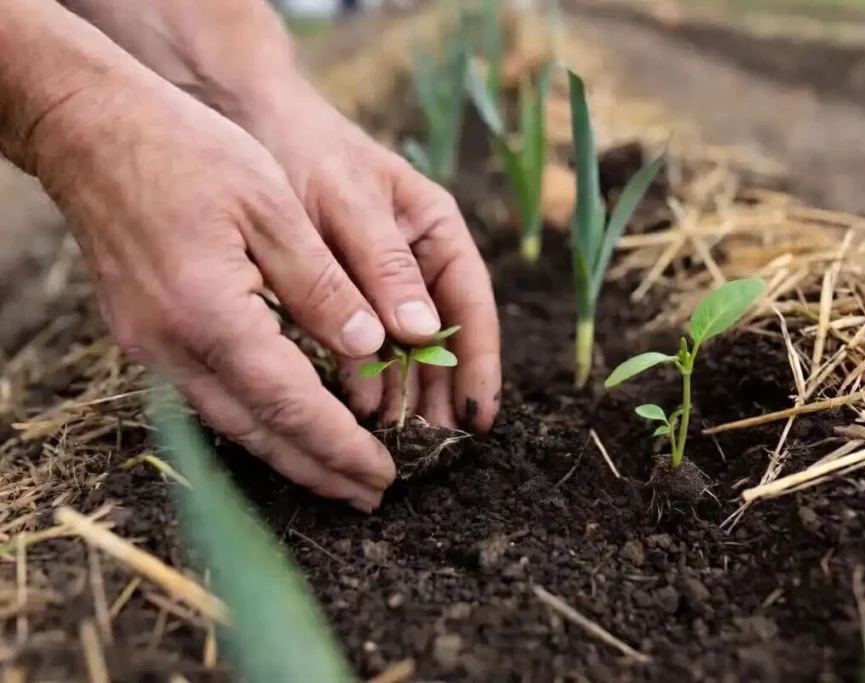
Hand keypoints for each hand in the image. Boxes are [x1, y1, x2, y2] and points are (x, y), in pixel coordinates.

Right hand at [36, 73, 396, 510]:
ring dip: (287, 456)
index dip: (341, 446)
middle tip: (371, 496)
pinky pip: (206, 400)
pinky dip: (254, 424)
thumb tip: (372, 345)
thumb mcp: (272, 206)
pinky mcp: (143, 338)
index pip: (291, 404)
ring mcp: (150, 348)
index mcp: (212, 313)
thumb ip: (322, 285)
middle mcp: (173, 346)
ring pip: (229, 424)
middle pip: (259, 431)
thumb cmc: (187, 152)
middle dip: (319, 470)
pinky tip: (285, 429)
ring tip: (338, 479)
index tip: (385, 474)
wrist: (93, 132)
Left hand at [244, 82, 501, 431]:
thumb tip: (421, 331)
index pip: (471, 305)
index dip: (479, 364)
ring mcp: (381, 279)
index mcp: (436, 230)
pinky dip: (366, 375)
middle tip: (431, 444)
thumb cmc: (304, 149)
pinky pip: (365, 342)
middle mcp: (416, 259)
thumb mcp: (346, 203)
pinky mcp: (343, 293)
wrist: (244, 117)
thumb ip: (382, 263)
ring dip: (405, 391)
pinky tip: (359, 406)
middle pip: (444, 337)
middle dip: (441, 391)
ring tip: (398, 438)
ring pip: (406, 347)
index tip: (477, 416)